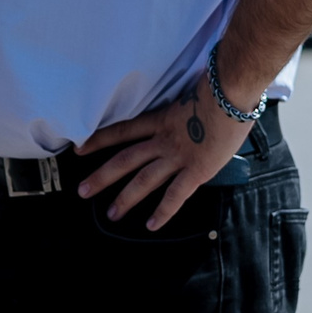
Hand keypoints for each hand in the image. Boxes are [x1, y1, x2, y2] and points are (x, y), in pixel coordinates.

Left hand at [77, 79, 256, 229]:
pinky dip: (163, 211)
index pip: (122, 130)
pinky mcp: (197, 169)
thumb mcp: (192, 95)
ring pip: (144, 179)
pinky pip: (176, 194)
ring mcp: (179, 155)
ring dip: (126, 198)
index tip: (79, 149)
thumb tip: (189, 109)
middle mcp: (164, 139)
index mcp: (161, 119)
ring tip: (112, 214)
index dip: (99, 140)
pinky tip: (151, 225)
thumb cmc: (220, 87)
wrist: (232, 91)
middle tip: (83, 191)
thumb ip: (184, 108)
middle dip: (102, 176)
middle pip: (125, 159)